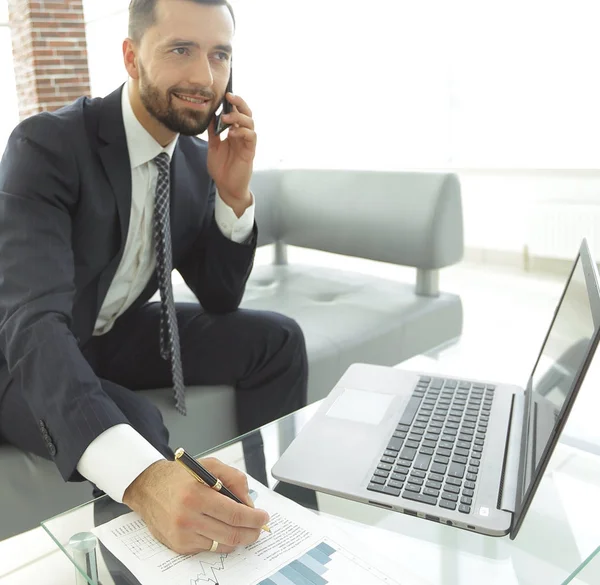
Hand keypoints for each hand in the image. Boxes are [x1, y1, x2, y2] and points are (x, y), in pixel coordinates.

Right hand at [123, 457, 269, 554]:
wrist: (149, 487)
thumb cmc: (181, 476)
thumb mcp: (210, 466)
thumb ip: (234, 480)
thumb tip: (249, 503)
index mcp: (197, 495)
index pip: (234, 514)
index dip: (254, 518)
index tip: (263, 517)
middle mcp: (188, 517)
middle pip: (231, 534)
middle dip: (251, 532)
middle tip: (258, 527)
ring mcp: (182, 534)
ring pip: (222, 545)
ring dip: (238, 539)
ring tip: (244, 529)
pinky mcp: (179, 546)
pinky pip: (208, 548)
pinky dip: (220, 541)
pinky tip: (221, 529)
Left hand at [207, 93, 255, 216]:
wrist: (226, 187)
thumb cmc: (221, 169)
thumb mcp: (213, 147)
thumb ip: (213, 132)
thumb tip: (210, 116)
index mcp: (234, 132)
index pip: (236, 113)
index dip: (233, 103)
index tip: (224, 94)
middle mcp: (242, 135)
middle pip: (246, 114)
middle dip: (239, 103)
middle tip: (229, 97)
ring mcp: (247, 143)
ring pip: (250, 123)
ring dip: (238, 118)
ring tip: (226, 119)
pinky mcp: (250, 152)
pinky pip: (251, 137)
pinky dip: (242, 132)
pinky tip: (232, 133)